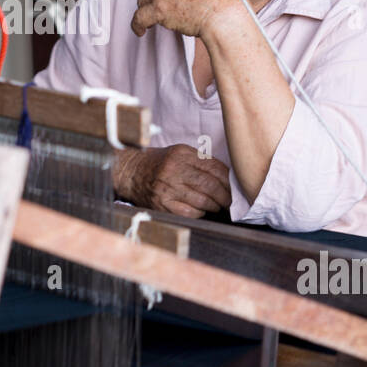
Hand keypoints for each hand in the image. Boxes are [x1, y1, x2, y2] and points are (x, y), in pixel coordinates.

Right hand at [113, 144, 231, 219]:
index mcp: (181, 154)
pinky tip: (201, 210)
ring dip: (214, 206)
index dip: (228, 180)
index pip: (214, 168)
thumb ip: (200, 161)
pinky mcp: (162, 204)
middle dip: (225, 196)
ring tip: (217, 206)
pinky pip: (190, 213)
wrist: (132, 172)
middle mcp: (174, 170)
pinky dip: (200, 213)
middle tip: (230, 201)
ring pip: (202, 201)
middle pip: (210, 185)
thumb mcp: (179, 153)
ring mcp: (167, 188)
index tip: (234, 187)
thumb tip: (227, 177)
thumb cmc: (160, 163)